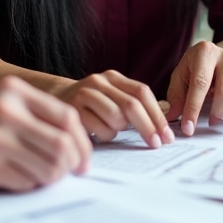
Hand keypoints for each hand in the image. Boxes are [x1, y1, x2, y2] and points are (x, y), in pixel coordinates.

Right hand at [0, 76, 91, 191]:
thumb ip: (32, 114)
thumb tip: (74, 143)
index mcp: (14, 90)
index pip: (68, 117)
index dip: (81, 142)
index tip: (82, 160)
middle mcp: (7, 109)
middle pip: (63, 144)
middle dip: (70, 165)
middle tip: (65, 175)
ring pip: (49, 167)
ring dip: (49, 178)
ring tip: (36, 177)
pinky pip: (26, 182)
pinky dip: (27, 186)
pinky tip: (13, 180)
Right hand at [55, 70, 174, 147]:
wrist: (54, 101)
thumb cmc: (91, 106)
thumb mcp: (111, 98)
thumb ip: (131, 105)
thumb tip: (162, 127)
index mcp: (113, 77)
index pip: (142, 92)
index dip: (157, 115)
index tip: (167, 135)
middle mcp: (99, 81)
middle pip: (132, 105)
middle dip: (148, 127)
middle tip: (156, 144)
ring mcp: (85, 93)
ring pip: (116, 119)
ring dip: (120, 132)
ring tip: (111, 131)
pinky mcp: (73, 109)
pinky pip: (100, 130)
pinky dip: (105, 137)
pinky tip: (98, 134)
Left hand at [165, 41, 222, 135]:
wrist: (218, 57)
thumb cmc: (195, 69)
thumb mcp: (181, 75)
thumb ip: (176, 95)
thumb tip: (172, 117)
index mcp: (205, 52)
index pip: (200, 83)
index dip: (193, 108)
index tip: (188, 128)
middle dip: (216, 113)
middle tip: (209, 122)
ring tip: (220, 116)